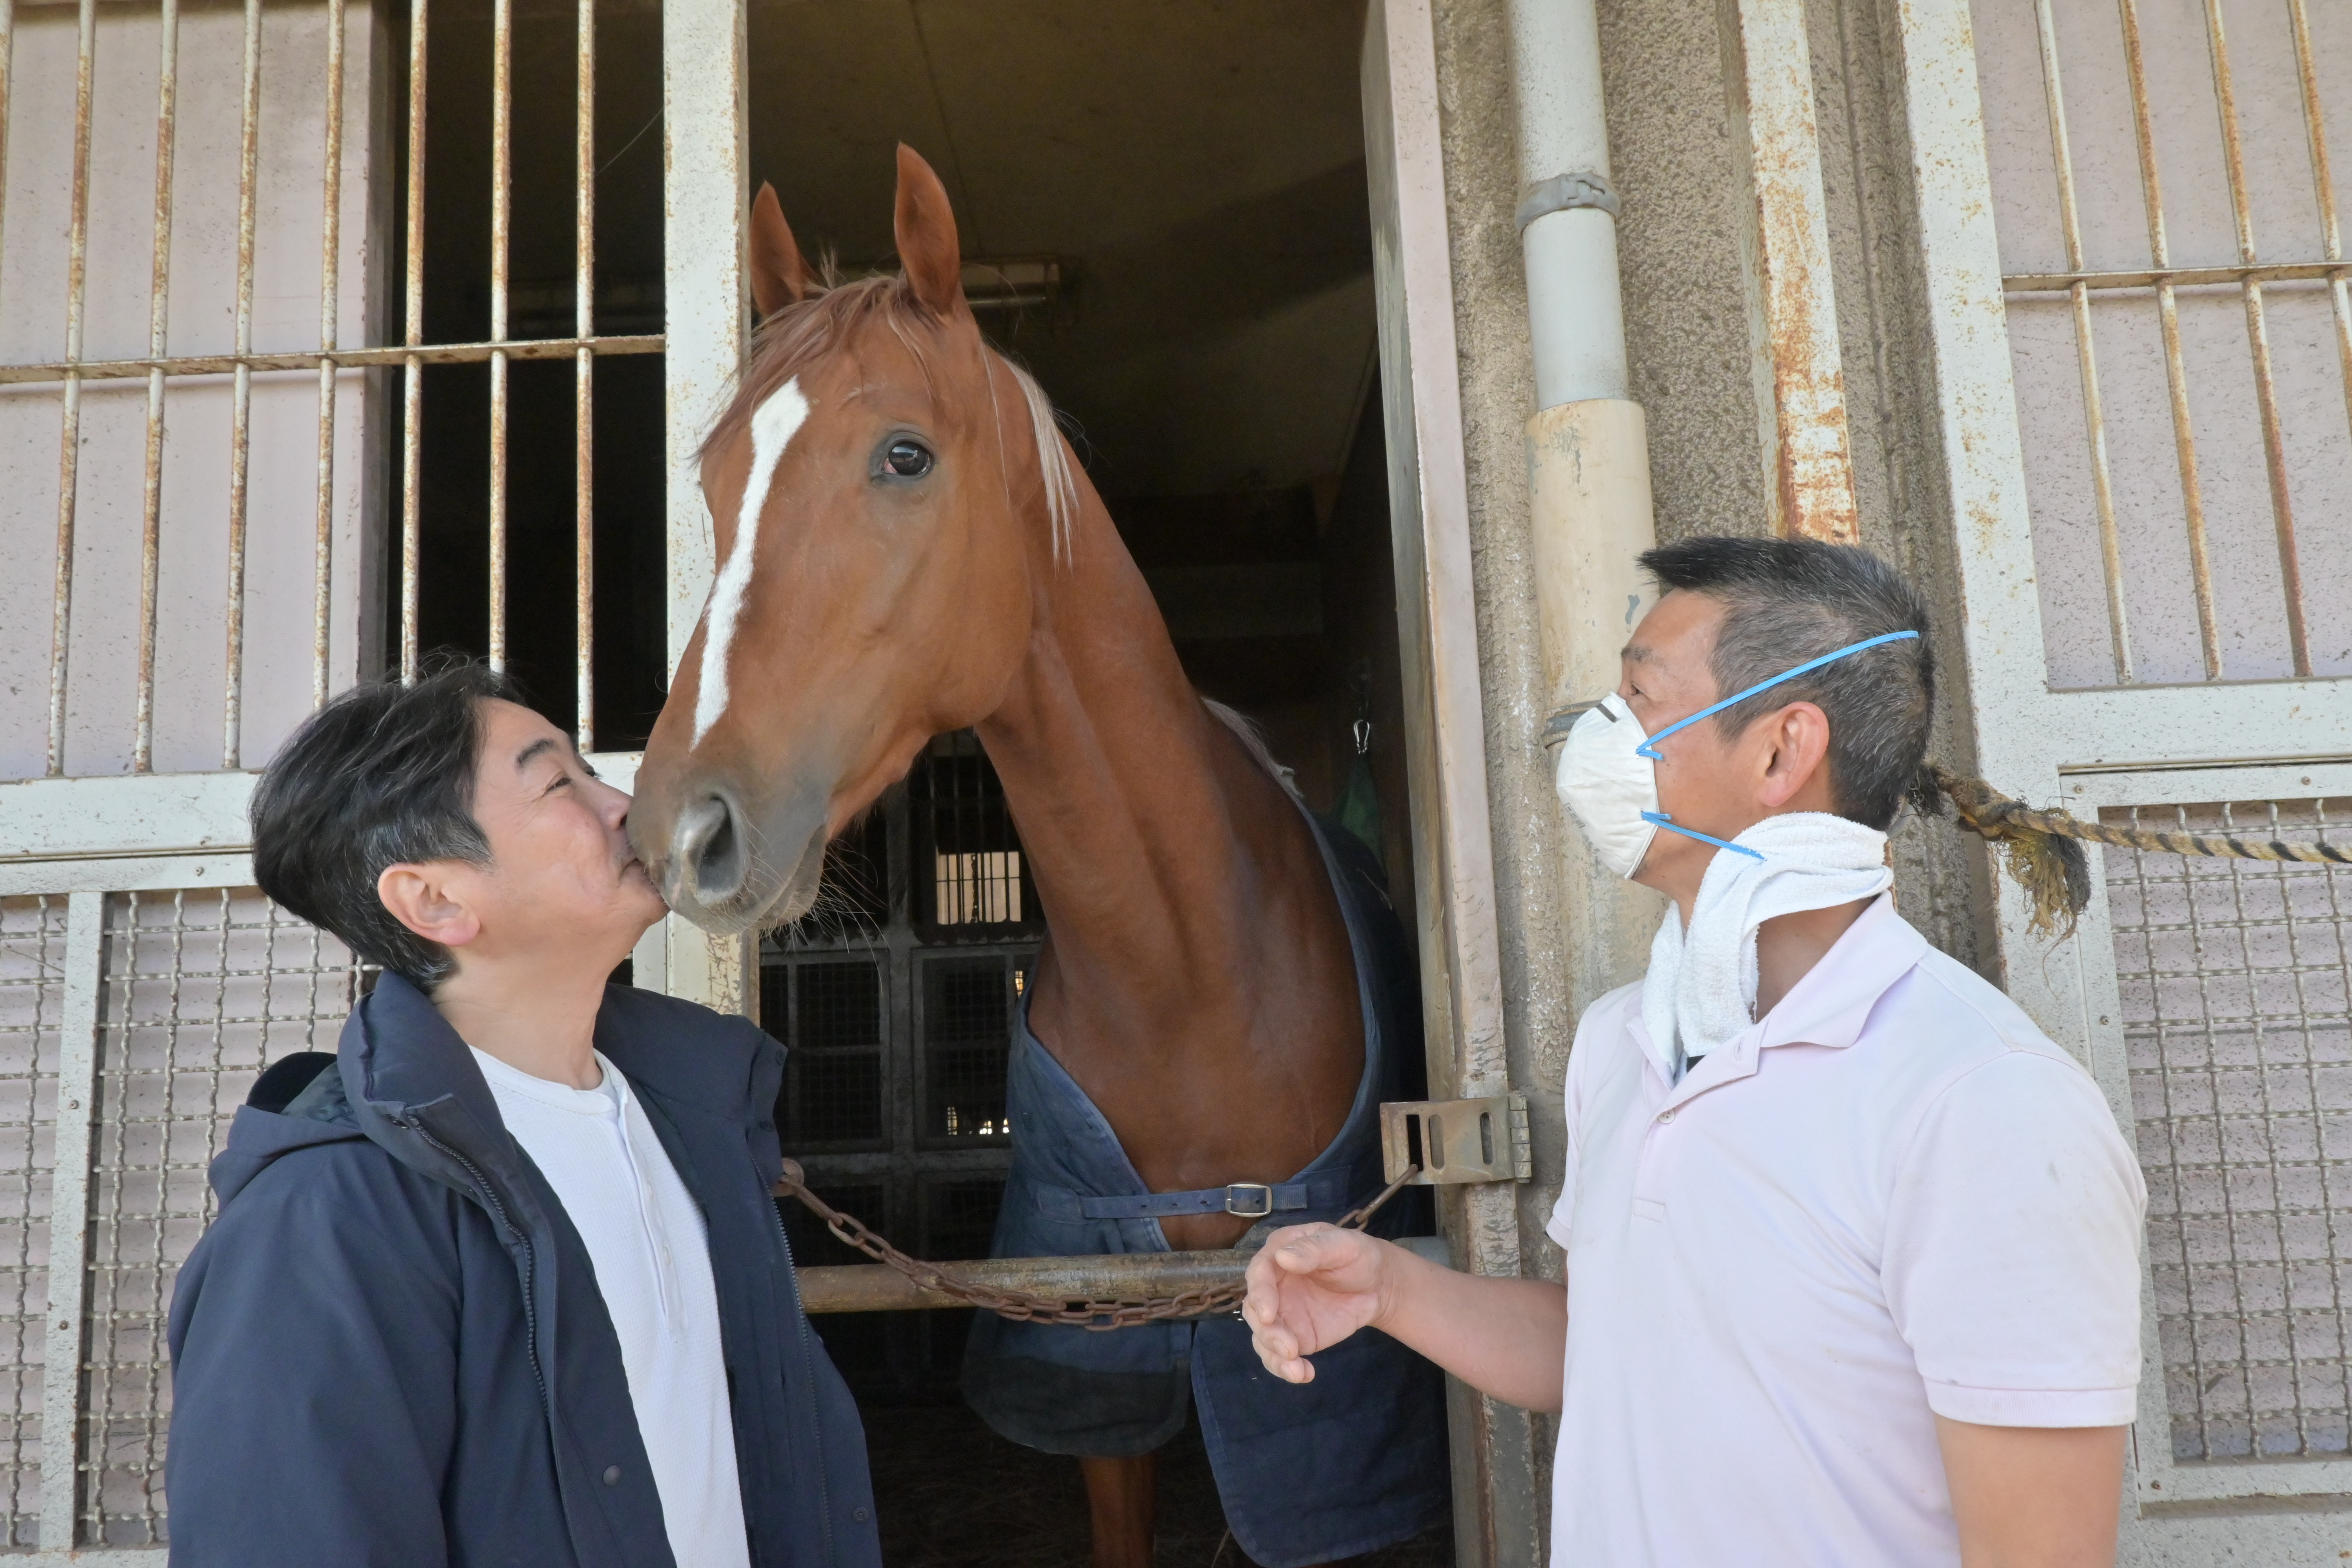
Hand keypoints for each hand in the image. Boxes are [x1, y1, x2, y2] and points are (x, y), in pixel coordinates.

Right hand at [1240, 1224, 1395, 1383]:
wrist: (1378, 1285)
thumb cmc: (1358, 1256)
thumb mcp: (1343, 1245)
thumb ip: (1313, 1249)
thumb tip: (1283, 1257)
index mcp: (1279, 1255)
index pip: (1258, 1274)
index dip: (1260, 1294)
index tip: (1268, 1314)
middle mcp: (1274, 1286)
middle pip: (1255, 1311)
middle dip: (1268, 1332)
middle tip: (1289, 1348)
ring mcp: (1283, 1313)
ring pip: (1263, 1337)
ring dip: (1274, 1356)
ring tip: (1296, 1371)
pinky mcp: (1296, 1336)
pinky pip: (1280, 1355)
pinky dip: (1286, 1368)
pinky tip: (1304, 1374)